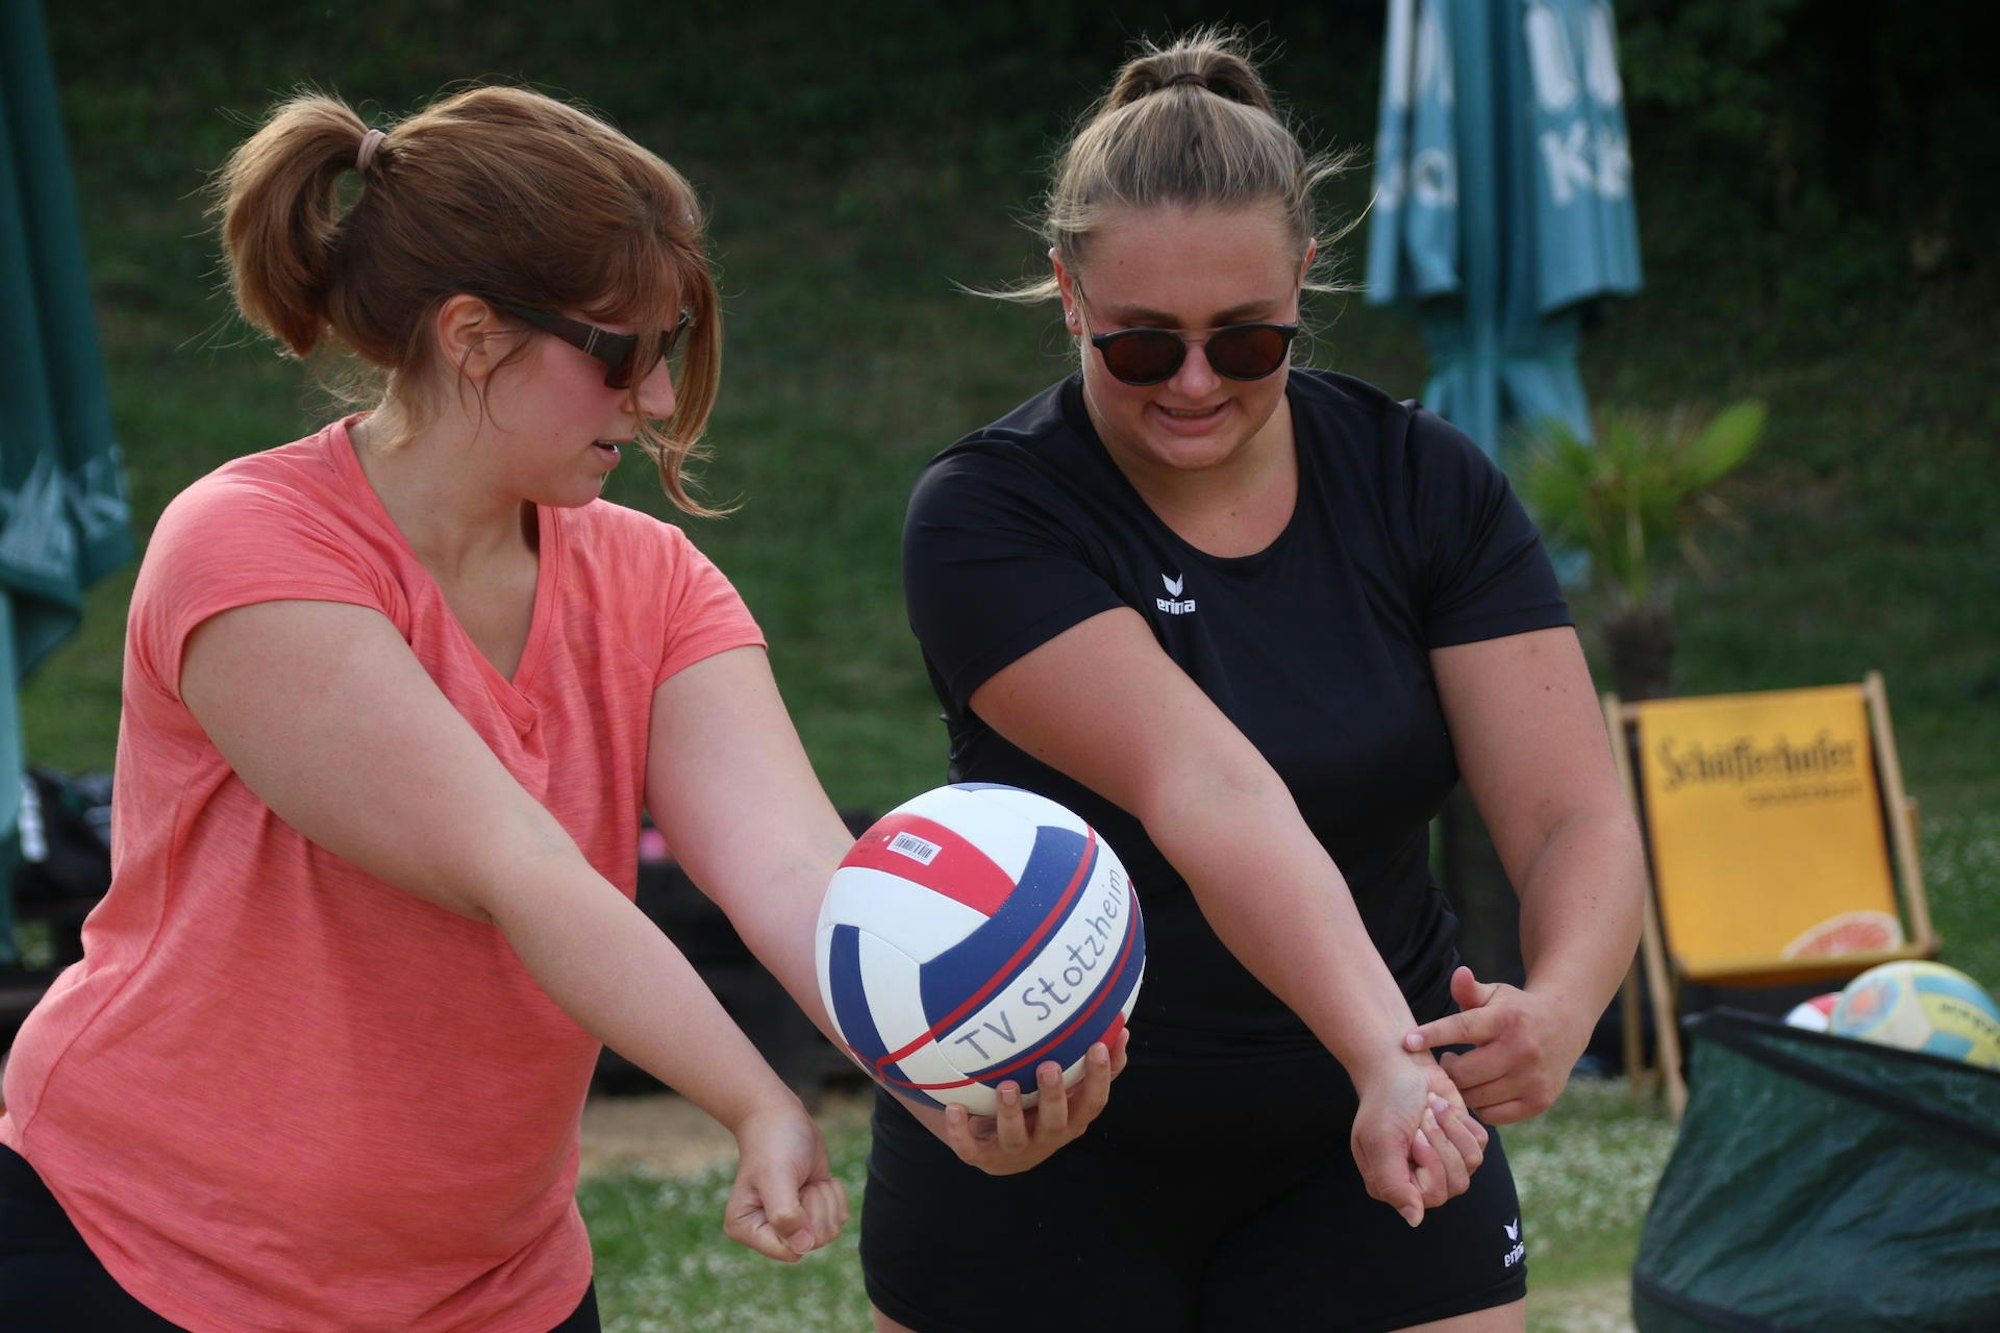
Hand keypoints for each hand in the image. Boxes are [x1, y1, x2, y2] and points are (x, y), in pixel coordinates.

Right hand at [723, 1098, 849, 1261]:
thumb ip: (786, 1215)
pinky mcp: (810, 1213)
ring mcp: (790, 1225)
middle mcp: (767, 1232)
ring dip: (825, 1199)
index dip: (803, 1224)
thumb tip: (803, 1248)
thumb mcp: (777, 1176)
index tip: (796, 1193)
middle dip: (817, 1207)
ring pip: (829, 1233)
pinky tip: (816, 1180)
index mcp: (746, 1229)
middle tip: (801, 1183)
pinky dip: (834, 1196)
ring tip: (805, 1180)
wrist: (781, 1116)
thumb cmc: (773, 1143)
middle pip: (813, 1243)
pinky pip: (838, 1220)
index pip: (788, 1250)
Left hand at [921, 1027, 1128, 1175]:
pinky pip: (970, 1149)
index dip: (1099, 1077)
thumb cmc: (1040, 1107)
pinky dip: (961, 1132)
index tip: (1098, 1046)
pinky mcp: (982, 1157)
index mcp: (1072, 1120)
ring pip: (1015, 1136)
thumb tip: (1121, 1025)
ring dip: (1011, 1113)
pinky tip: (954, 1109)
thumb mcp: (1069, 1090)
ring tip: (1005, 1086)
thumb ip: (1094, 1065)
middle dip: (1053, 1096)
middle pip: (1056, 1122)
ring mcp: (1014, 1150)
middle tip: (1048, 1067)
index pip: (1093, 1102)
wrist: (998, 1149)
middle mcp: (1046, 1138)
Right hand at [1347, 1049, 1489, 1226]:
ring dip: (1451, 1129)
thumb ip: (1393, 1183)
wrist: (1400, 1063)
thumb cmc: (1386, 1100)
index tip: (1415, 1136)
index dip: (1431, 1165)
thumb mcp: (1381, 1141)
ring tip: (1430, 1110)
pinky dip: (1462, 1121)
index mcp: (1393, 1183)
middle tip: (1422, 1119)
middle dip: (1442, 1144)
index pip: (1430, 1197)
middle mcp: (1420, 1177)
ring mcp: (1444, 1160)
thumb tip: (1414, 1221)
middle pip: (1456, 1184)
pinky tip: (1441, 1107)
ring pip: (1471, 1164)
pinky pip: (1479, 1145)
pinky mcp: (1461, 1140)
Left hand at [1404, 965, 1593, 1123]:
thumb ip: (1469, 990)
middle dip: (1445, 1070)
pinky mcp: (1538, 1101)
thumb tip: (1458, 973)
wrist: (1565, 1027)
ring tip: (1460, 1074)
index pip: (1462, 1029)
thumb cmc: (1515, 1010)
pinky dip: (1479, 1105)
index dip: (1432, 1035)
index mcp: (1507, 1019)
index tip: (1407, 1042)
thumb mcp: (1494, 995)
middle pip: (1464, 1072)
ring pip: (1476, 1097)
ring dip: (1460, 1089)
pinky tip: (1479, 1090)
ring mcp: (1532, 1079)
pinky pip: (1492, 1114)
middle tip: (1444, 1062)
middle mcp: (1522, 1050)